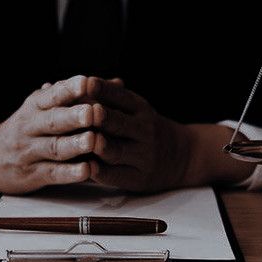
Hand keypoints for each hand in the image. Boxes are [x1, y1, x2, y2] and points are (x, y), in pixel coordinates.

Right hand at [0, 76, 95, 193]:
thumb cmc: (26, 128)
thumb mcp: (39, 107)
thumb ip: (65, 96)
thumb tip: (103, 82)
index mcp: (35, 105)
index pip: (52, 95)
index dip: (69, 89)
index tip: (86, 82)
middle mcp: (30, 126)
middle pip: (52, 120)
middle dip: (73, 116)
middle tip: (92, 112)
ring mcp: (29, 151)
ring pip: (53, 147)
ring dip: (74, 144)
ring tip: (92, 140)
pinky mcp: (32, 174)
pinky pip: (52, 173)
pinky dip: (69, 173)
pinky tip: (86, 170)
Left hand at [87, 77, 192, 191]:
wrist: (181, 156)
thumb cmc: (143, 126)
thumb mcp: (136, 107)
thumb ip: (111, 97)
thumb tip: (80, 83)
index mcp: (139, 108)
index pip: (121, 96)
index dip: (104, 90)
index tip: (88, 83)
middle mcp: (143, 130)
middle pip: (120, 123)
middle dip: (103, 118)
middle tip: (88, 112)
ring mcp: (142, 155)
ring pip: (117, 150)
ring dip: (102, 146)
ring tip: (89, 140)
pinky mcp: (137, 179)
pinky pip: (117, 175)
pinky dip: (101, 172)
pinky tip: (88, 167)